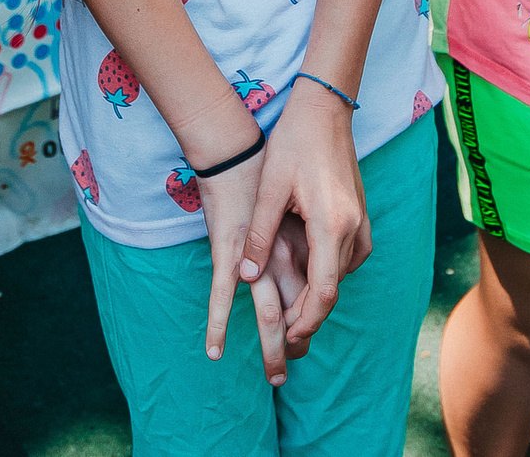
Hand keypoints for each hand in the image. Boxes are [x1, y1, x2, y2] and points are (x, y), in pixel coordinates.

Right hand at [193, 133, 287, 382]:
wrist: (235, 151)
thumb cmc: (262, 176)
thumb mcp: (290, 208)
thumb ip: (299, 239)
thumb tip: (308, 266)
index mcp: (301, 246)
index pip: (314, 296)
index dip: (310, 323)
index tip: (302, 343)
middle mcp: (284, 256)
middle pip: (296, 313)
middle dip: (296, 346)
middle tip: (289, 373)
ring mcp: (256, 257)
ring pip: (269, 313)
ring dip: (274, 348)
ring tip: (277, 377)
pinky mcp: (227, 252)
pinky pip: (221, 295)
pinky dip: (218, 324)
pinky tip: (215, 351)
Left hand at [237, 84, 370, 355]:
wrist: (324, 109)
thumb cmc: (294, 143)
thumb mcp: (269, 190)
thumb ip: (259, 236)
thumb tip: (244, 277)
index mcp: (332, 224)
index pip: (324, 290)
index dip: (307, 319)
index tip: (288, 337)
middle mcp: (354, 227)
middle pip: (334, 288)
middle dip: (311, 317)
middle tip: (286, 339)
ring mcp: (362, 221)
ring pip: (340, 274)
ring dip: (318, 296)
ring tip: (289, 314)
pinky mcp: (360, 216)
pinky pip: (346, 256)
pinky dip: (326, 273)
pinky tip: (304, 274)